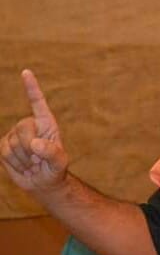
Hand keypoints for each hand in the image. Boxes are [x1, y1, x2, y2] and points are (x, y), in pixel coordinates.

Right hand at [0, 69, 68, 191]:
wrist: (42, 182)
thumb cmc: (55, 168)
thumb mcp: (59, 162)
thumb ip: (51, 152)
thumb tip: (35, 144)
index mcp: (47, 122)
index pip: (38, 102)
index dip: (31, 87)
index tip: (26, 72)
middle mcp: (30, 124)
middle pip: (23, 129)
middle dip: (30, 148)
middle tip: (39, 160)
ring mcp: (15, 134)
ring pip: (13, 144)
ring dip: (23, 159)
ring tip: (33, 163)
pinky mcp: (4, 146)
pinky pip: (4, 152)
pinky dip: (13, 162)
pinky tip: (23, 165)